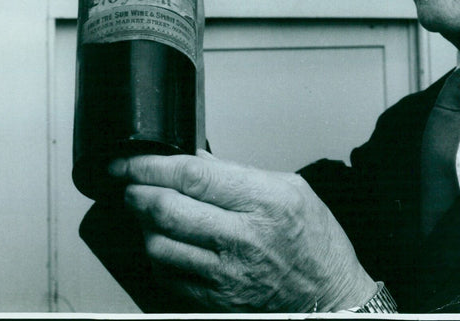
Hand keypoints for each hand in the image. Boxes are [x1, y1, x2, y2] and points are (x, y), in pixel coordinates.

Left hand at [110, 150, 377, 312]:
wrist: (330, 294)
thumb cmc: (315, 241)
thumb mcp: (291, 188)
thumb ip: (239, 172)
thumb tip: (195, 160)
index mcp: (264, 202)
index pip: (192, 177)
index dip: (151, 166)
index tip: (130, 161)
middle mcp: (244, 238)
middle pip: (166, 209)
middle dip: (136, 191)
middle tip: (130, 183)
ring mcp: (227, 273)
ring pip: (159, 245)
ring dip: (144, 224)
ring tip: (149, 212)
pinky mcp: (216, 299)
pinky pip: (168, 275)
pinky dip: (160, 255)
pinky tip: (168, 241)